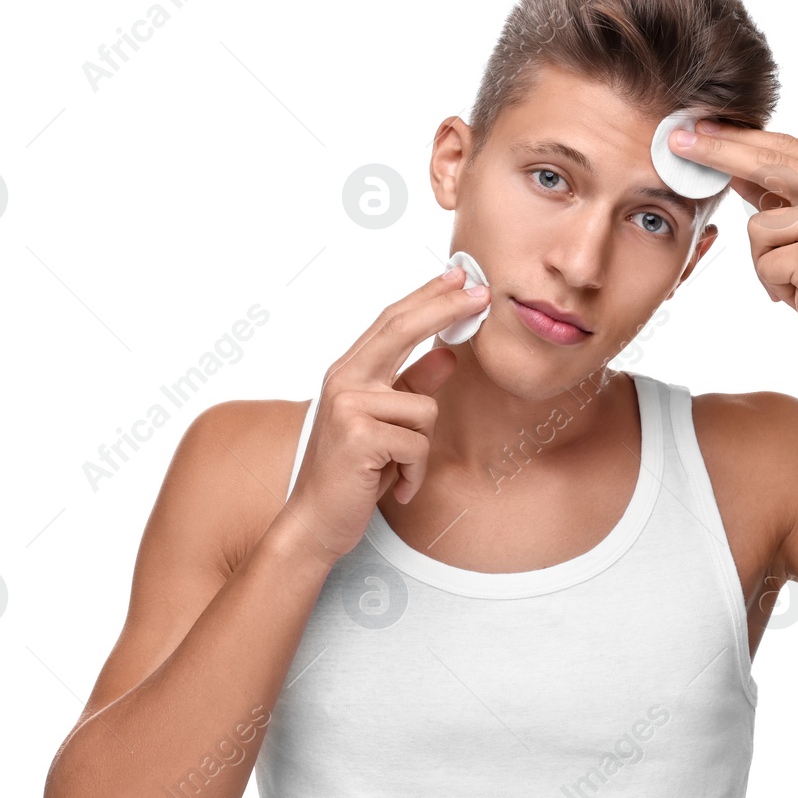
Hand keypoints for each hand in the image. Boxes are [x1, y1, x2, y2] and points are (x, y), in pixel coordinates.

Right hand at [282, 264, 490, 561]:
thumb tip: (447, 354)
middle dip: (444, 307)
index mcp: (348, 373)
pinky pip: (417, 444)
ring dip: (421, 449)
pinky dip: (413, 473)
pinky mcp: (359, 436)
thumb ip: (413, 385)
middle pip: (401, 329)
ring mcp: (348, 406)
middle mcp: (343, 381)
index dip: (426, 295)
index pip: (391, 322)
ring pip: (425, 409)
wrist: (316, 522)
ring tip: (397, 469)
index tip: (458, 276)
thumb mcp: (387, 424)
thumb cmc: (351, 474)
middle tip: (481, 294)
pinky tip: (394, 487)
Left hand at [670, 119, 797, 366]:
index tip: (698, 126)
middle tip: (677, 142)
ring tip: (794, 276)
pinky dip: (773, 282)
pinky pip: (764, 262)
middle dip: (716, 153)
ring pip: (758, 226)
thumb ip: (778, 194)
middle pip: (767, 164)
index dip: (737, 136)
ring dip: (764, 259)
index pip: (782, 146)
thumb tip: (731, 166)